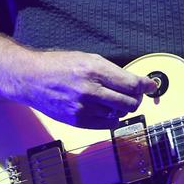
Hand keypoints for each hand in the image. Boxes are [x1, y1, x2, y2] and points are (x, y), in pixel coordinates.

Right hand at [19, 50, 156, 128]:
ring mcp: (83, 108)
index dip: (145, 85)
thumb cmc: (59, 65)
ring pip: (119, 115)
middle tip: (133, 94)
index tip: (151, 86)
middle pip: (129, 102)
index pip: (131, 84)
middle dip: (136, 99)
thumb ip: (113, 71)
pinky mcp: (77, 121)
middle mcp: (90, 90)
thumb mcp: (88, 58)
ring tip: (113, 99)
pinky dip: (111, 118)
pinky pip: (106, 125)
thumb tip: (138, 82)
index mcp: (95, 70)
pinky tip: (104, 109)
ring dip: (121, 108)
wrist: (31, 78)